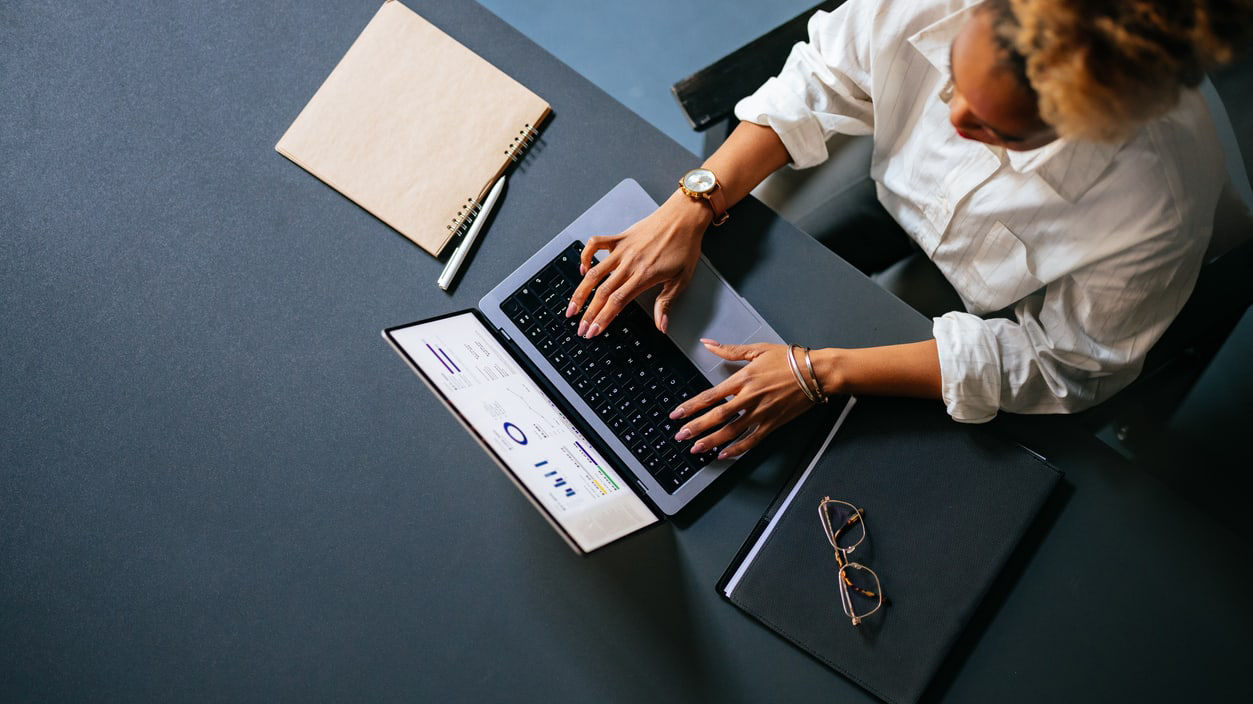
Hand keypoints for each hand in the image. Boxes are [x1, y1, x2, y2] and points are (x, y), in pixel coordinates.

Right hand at [565, 190, 710, 337]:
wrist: (684, 217)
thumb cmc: (685, 246)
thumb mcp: (681, 279)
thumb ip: (666, 303)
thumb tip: (661, 326)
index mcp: (645, 276)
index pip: (617, 302)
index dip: (602, 319)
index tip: (593, 331)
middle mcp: (630, 263)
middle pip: (602, 292)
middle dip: (588, 313)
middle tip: (580, 328)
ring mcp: (622, 249)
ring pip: (594, 273)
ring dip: (580, 292)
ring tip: (572, 307)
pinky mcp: (620, 237)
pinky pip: (595, 244)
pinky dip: (585, 255)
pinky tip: (582, 269)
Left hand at [671, 340, 817, 459]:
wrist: (816, 372)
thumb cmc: (789, 359)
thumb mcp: (757, 349)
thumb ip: (729, 350)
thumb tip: (708, 344)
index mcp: (743, 379)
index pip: (710, 396)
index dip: (691, 407)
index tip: (677, 414)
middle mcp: (749, 398)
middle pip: (716, 416)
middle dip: (695, 428)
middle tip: (680, 436)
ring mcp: (761, 413)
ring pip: (731, 431)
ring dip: (711, 441)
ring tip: (695, 449)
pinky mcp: (773, 423)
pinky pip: (751, 440)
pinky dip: (737, 449)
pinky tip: (724, 454)